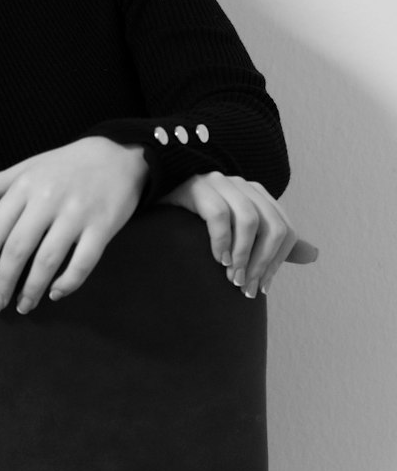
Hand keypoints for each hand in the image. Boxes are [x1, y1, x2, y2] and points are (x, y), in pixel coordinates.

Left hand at [0, 137, 148, 312]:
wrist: (118, 154)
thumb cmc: (62, 166)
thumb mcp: (22, 170)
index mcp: (23, 186)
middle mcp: (47, 199)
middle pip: (17, 249)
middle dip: (1, 283)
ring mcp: (76, 212)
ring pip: (48, 259)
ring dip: (32, 289)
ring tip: (22, 307)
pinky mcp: (103, 225)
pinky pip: (84, 261)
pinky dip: (68, 282)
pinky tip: (55, 294)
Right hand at [159, 172, 317, 296]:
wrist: (157, 212)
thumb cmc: (198, 229)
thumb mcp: (238, 237)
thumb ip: (272, 244)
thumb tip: (313, 254)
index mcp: (258, 196)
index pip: (285, 230)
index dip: (277, 262)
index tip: (262, 288)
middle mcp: (244, 185)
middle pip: (273, 225)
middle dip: (263, 261)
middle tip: (246, 287)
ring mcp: (221, 182)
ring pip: (249, 219)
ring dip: (243, 255)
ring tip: (232, 277)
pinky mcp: (197, 186)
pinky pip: (219, 215)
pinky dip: (222, 241)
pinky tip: (217, 259)